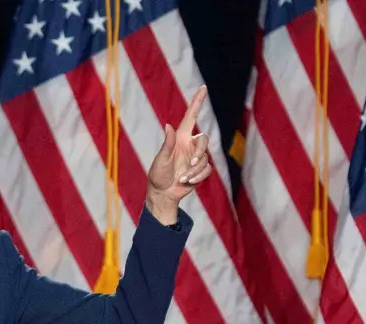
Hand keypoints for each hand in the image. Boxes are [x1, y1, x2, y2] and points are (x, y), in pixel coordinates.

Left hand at [146, 86, 210, 220]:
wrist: (163, 194)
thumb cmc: (158, 176)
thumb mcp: (161, 160)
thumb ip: (167, 144)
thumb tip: (168, 126)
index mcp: (180, 139)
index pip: (191, 117)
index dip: (197, 102)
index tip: (203, 88)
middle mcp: (189, 145)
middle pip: (204, 140)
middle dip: (199, 153)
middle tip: (191, 164)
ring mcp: (196, 157)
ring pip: (205, 158)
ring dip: (195, 170)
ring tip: (182, 178)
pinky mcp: (200, 170)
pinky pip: (207, 170)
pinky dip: (198, 177)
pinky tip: (188, 182)